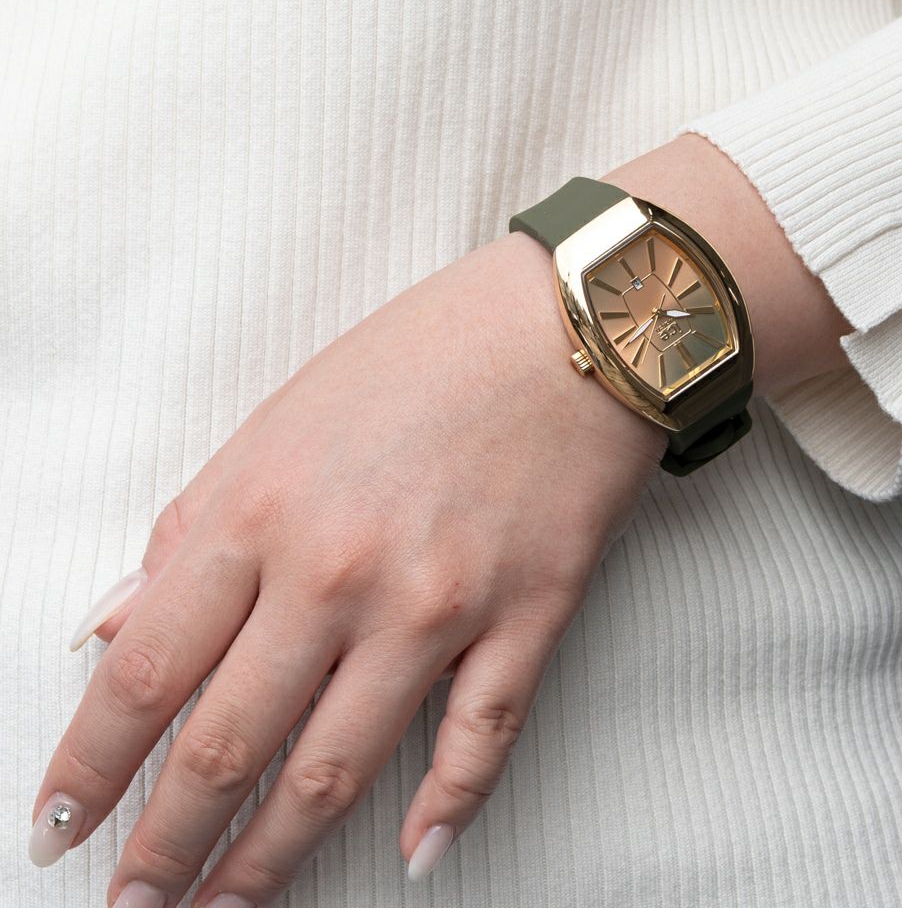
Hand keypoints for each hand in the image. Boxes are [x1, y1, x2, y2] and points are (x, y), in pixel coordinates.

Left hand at [29, 230, 665, 905]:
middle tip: (133, 906)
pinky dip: (446, 807)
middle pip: (227, 747)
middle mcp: (342, 571)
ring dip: (271, 861)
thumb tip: (113, 621)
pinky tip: (414, 853)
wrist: (568, 323)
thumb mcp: (281, 418)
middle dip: (165, 847)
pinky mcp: (530, 614)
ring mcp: (441, 603)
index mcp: (263, 510)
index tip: (61, 825)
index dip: (87, 769)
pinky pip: (479, 738)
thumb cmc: (423, 354)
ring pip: (337, 772)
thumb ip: (193, 525)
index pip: (144, 674)